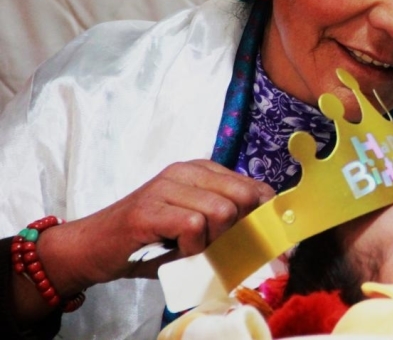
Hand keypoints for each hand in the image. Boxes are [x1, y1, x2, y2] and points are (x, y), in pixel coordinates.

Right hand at [25, 161, 273, 306]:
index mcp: (203, 170)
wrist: (92, 248)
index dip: (265, 218)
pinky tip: (175, 249)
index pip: (255, 188)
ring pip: (221, 211)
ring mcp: (166, 186)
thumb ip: (229, 223)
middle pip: (244, 198)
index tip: (261, 241)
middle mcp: (187, 170)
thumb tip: (272, 237)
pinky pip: (193, 225)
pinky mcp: (150, 208)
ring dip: (211, 241)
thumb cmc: (150, 240)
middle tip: (214, 246)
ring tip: (189, 247)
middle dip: (238, 231)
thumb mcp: (198, 227)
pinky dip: (191, 246)